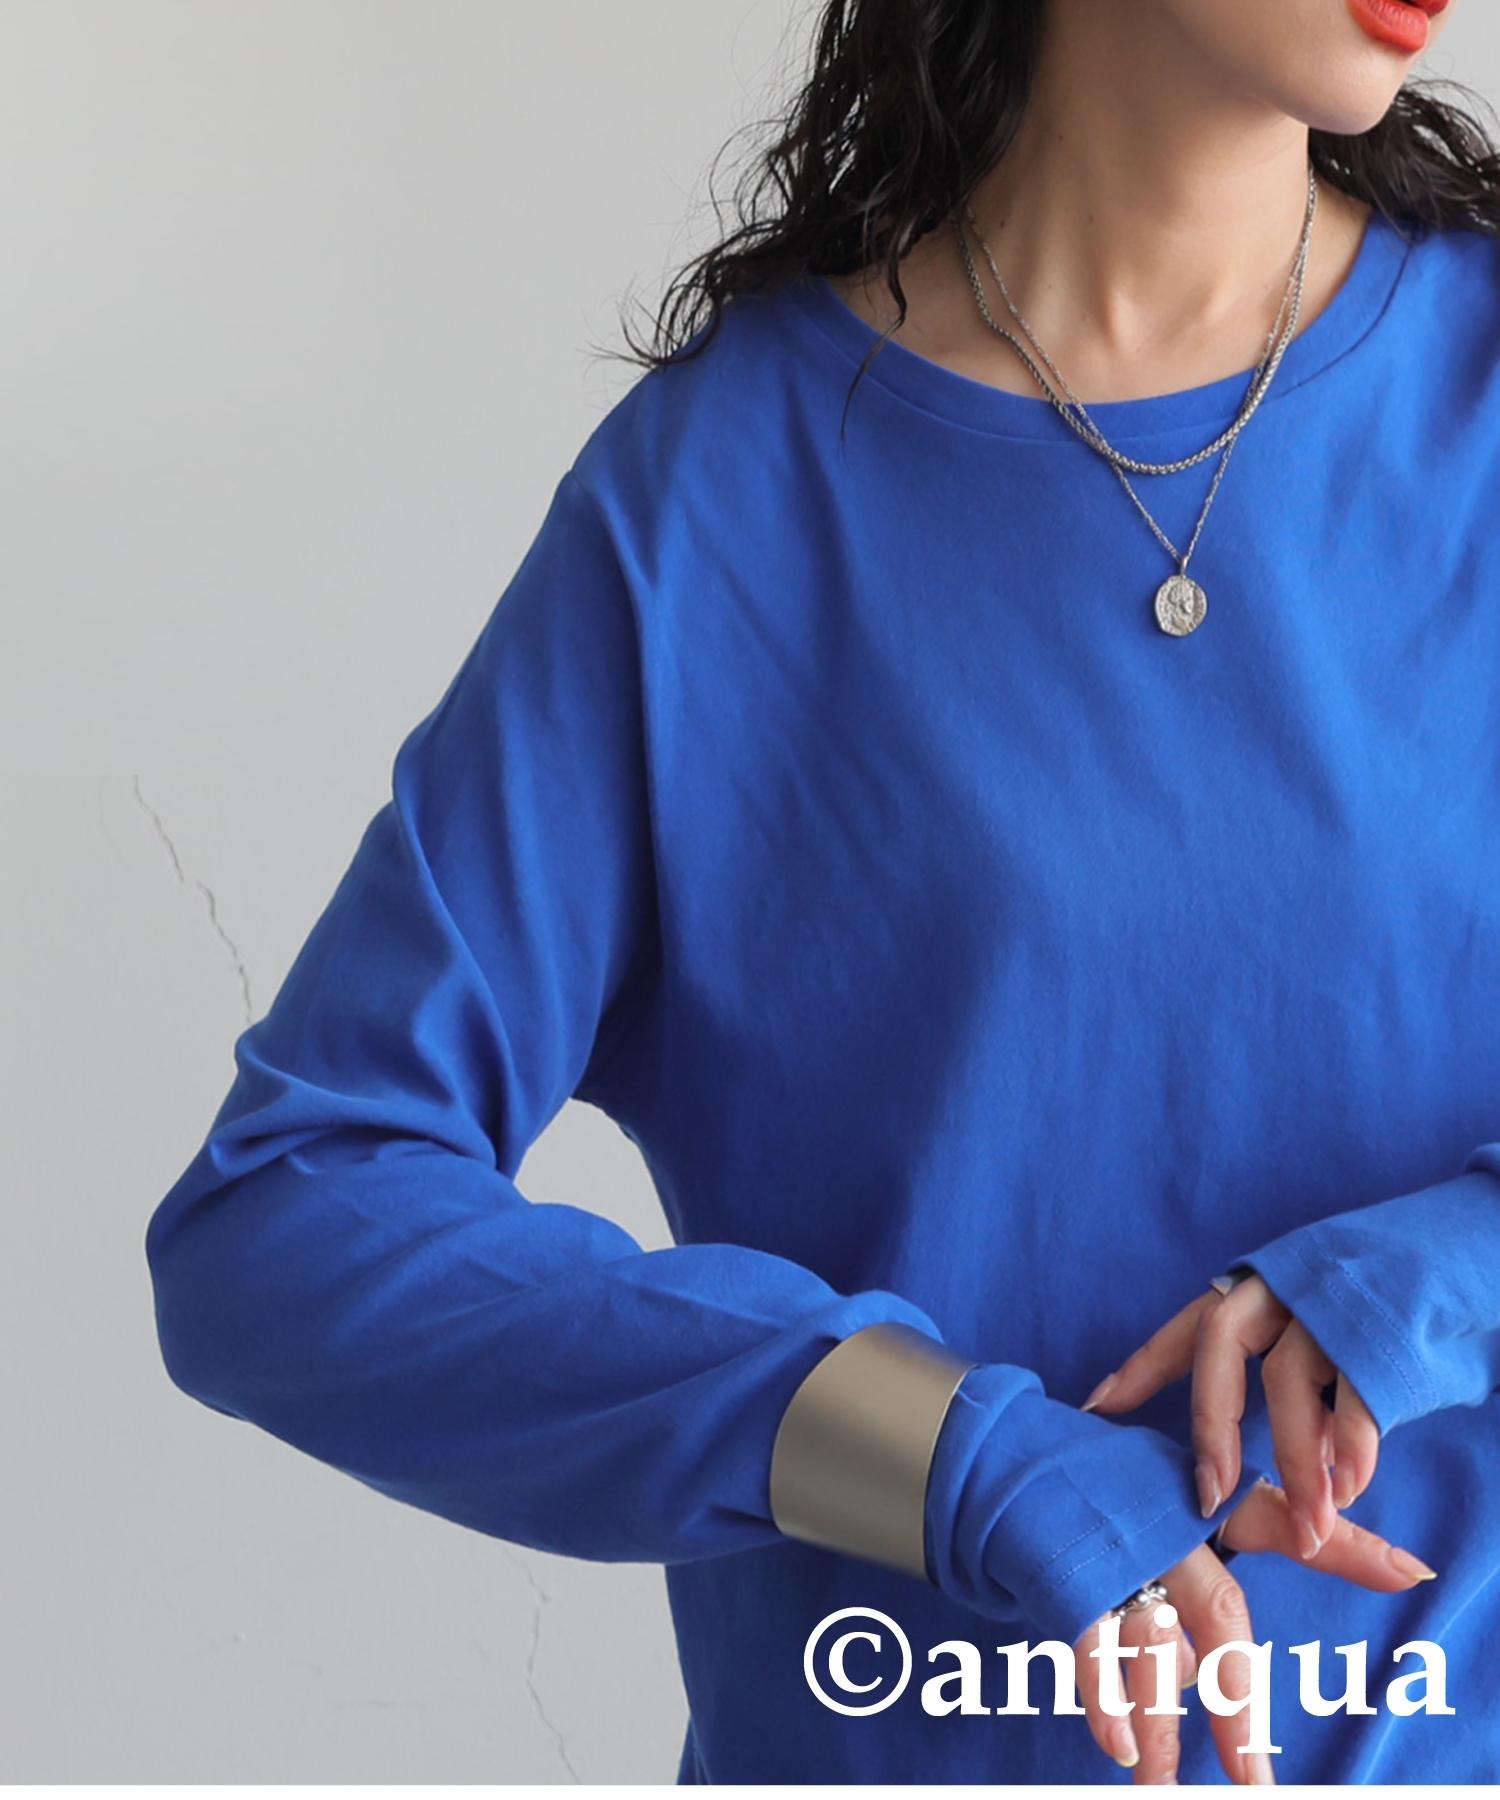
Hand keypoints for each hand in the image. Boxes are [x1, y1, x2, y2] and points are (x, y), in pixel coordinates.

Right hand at [1073, 1477, 1434, 1784]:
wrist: (1009, 1453)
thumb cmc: (1111, 1487)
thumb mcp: (1186, 1508)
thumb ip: (1261, 1557)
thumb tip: (1343, 1606)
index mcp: (1202, 1500)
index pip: (1278, 1521)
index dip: (1344, 1546)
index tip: (1409, 1573)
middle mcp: (1166, 1523)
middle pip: (1220, 1616)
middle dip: (1236, 1704)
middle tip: (1252, 1780)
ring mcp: (1116, 1550)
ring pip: (1153, 1650)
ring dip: (1161, 1728)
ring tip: (1163, 1789)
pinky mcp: (1066, 1572)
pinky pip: (1091, 1644)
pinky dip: (1104, 1697)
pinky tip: (1118, 1743)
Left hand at [1082, 1275, 1383, 1560]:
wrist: (1478, 1243)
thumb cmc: (1396, 1290)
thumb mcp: (1323, 1306)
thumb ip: (1280, 1357)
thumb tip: (1243, 1427)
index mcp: (1263, 1280)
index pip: (1190, 1326)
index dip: (1141, 1366)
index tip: (1095, 1409)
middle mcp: (1286, 1284)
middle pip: (1221, 1348)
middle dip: (1211, 1428)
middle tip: (1209, 1497)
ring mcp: (1331, 1303)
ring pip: (1287, 1385)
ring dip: (1297, 1464)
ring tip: (1308, 1525)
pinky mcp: (1383, 1332)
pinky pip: (1354, 1401)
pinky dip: (1350, 1454)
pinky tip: (1350, 1489)